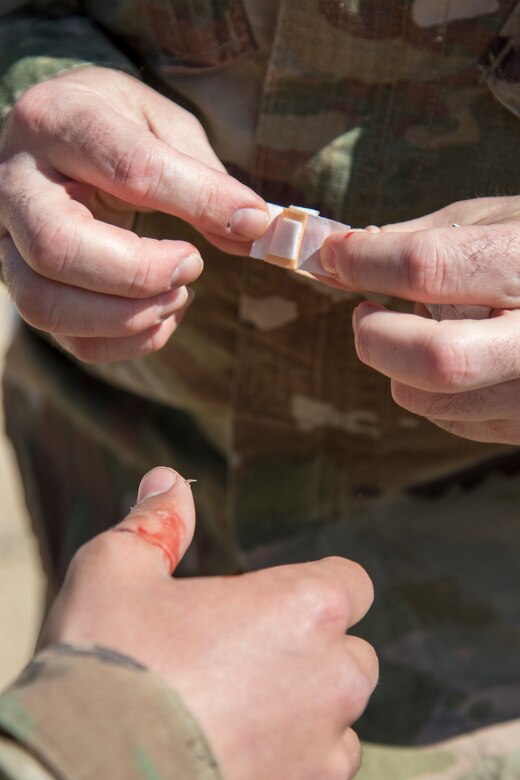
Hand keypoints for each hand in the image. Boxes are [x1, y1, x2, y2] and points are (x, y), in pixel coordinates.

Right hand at [0, 66, 267, 362]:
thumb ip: (204, 176)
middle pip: (58, 248)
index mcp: (59, 121)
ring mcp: (7, 241)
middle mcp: (17, 183)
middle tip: (194, 266)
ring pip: (46, 304)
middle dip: (141, 273)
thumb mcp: (163, 127)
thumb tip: (252, 229)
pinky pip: (64, 338)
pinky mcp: (23, 285)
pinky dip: (124, 342)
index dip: (198, 201)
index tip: (250, 222)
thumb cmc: (114, 128)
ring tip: (178, 295)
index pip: (128, 169)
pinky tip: (160, 315)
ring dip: (128, 317)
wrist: (54, 139)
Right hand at [40, 467, 376, 779]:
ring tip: (239, 706)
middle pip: (350, 650)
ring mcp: (324, 746)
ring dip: (307, 707)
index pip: (351, 581)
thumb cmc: (108, 663)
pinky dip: (295, 757)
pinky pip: (322, 768)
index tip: (276, 599)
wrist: (86, 770)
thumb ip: (158, 522)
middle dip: (311, 648)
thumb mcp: (117, 570)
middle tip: (244, 655)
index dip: (317, 585)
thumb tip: (169, 481)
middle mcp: (333, 675)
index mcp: (304, 606)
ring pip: (340, 715)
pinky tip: (241, 747)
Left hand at [320, 196, 519, 442]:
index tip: (333, 255)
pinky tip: (444, 355)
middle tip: (363, 313)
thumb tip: (340, 258)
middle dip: (377, 337)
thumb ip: (419, 238)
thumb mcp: (494, 220)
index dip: (365, 263)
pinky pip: (452, 419)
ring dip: (397, 365)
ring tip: (407, 330)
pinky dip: (427, 389)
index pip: (429, 269)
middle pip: (437, 360)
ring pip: (435, 400)